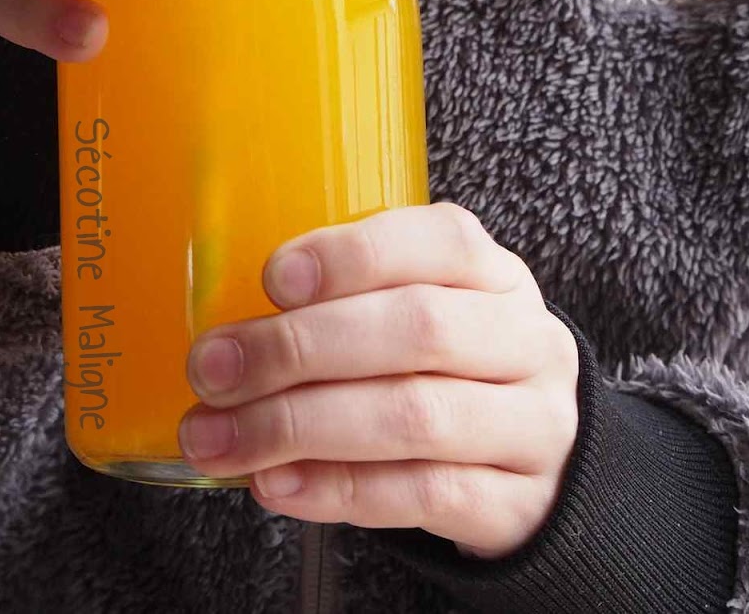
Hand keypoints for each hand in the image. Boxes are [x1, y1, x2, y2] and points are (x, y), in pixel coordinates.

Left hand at [179, 204, 580, 559]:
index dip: (355, 254)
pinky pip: (423, 495)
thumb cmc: (447, 382)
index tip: (272, 278)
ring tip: (221, 440)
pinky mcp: (519, 506)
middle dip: (300, 348)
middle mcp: (528, 344)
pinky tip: (276, 484)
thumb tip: (225, 336)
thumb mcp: (420, 321)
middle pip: (420, 329)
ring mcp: (533, 427)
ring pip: (416, 417)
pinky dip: (338, 490)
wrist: (534, 476)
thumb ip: (347, 310)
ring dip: (300, 427)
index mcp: (497, 278)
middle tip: (214, 370)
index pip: (444, 242)